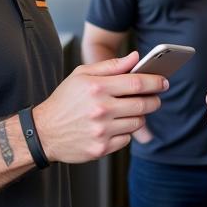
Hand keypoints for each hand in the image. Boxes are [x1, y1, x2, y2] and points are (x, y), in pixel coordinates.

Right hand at [35, 52, 167, 163]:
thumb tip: (135, 58)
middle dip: (153, 100)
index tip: (163, 82)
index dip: (155, 82)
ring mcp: (101, 131)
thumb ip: (111, 66)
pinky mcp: (101, 148)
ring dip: (139, 116)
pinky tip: (114, 126)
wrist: (43, 132)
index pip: (137, 83)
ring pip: (137, 122)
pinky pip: (126, 139)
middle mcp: (100, 109)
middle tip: (154, 98)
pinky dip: (125, 132)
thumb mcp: (81, 75)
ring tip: (128, 111)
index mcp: (97, 87)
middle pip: (143, 104)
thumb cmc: (64, 101)